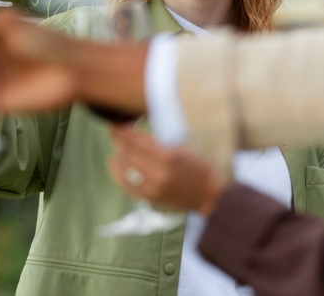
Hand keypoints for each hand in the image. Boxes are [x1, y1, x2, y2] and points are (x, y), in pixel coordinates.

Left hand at [107, 126, 225, 216]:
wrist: (208, 195)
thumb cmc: (199, 166)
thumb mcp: (183, 147)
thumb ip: (160, 141)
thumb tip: (136, 131)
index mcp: (168, 157)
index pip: (136, 141)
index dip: (122, 131)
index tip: (115, 123)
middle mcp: (158, 174)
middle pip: (128, 154)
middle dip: (119, 141)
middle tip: (114, 131)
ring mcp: (152, 188)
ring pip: (125, 170)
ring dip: (118, 156)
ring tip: (117, 147)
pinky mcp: (150, 199)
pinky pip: (127, 186)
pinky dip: (118, 174)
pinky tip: (115, 164)